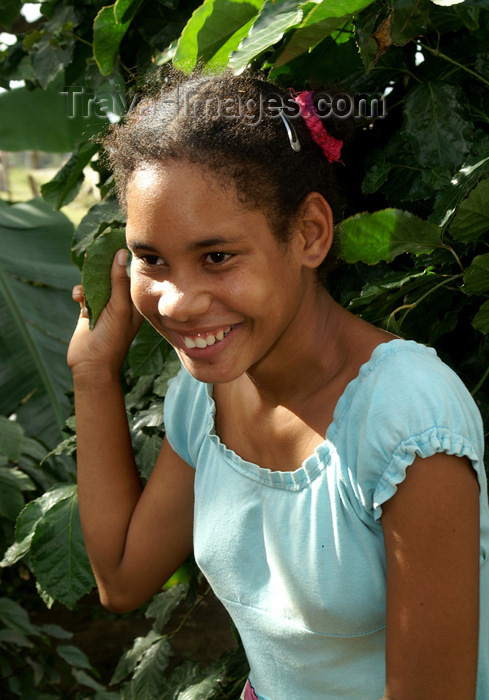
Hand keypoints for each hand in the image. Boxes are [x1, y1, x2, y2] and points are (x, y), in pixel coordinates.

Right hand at [67, 249, 143, 376]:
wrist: (91, 365)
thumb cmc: (112, 338)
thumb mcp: (119, 307)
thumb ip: (118, 281)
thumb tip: (120, 253)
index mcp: (134, 302)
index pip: (129, 275)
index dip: (121, 260)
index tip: (112, 243)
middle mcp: (121, 303)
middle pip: (111, 276)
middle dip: (101, 268)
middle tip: (93, 254)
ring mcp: (105, 307)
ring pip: (96, 283)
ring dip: (88, 282)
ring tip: (84, 285)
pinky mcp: (89, 311)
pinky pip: (85, 294)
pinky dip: (80, 293)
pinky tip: (78, 298)